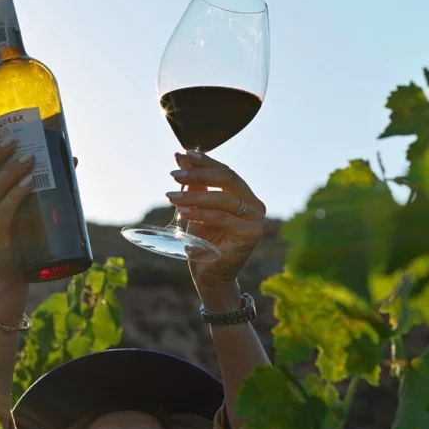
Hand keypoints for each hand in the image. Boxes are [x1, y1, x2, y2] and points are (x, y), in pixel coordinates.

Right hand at [0, 122, 34, 285]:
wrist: (17, 273)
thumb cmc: (24, 234)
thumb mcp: (30, 203)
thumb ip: (45, 182)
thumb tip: (72, 158)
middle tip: (13, 140)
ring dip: (9, 171)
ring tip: (29, 159)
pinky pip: (3, 211)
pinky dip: (16, 194)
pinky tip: (30, 183)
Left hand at [165, 150, 265, 305]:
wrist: (209, 273)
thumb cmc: (204, 240)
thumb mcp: (196, 207)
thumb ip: (193, 183)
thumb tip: (180, 155)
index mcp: (245, 195)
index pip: (226, 171)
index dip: (205, 161)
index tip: (184, 154)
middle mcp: (255, 204)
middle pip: (228, 179)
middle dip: (199, 174)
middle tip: (175, 175)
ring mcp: (256, 220)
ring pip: (223, 199)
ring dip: (194, 196)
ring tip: (171, 196)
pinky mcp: (251, 234)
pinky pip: (223, 218)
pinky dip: (201, 213)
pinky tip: (183, 211)